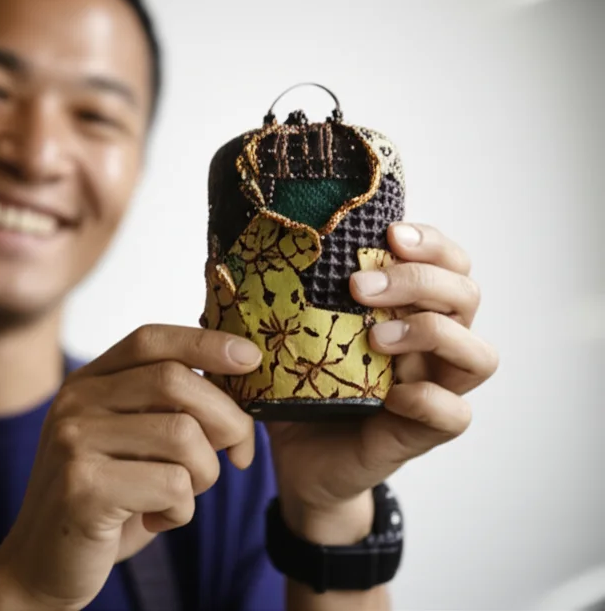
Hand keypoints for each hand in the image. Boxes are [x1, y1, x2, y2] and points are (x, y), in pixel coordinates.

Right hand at [0, 325, 260, 610]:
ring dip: (205, 474)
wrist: (42, 565)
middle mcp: (75, 402)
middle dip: (228, 418)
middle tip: (239, 454)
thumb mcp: (131, 442)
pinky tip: (158, 522)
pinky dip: (182, 511)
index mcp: (87, 383)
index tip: (250, 357)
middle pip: (175, 380)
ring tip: (181, 496)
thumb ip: (165, 407)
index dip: (205, 342)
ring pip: (182, 435)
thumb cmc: (104, 502)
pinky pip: (172, 485)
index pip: (150, 339)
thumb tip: (237, 377)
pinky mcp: (83, 488)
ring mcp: (74, 442)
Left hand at [266, 222, 498, 542]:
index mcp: (406, 310)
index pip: (446, 262)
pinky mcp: (423, 433)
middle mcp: (432, 345)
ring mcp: (434, 388)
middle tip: (360, 287)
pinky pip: (455, 414)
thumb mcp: (283, 336)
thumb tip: (216, 257)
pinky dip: (430, 400)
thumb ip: (269, 299)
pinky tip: (393, 394)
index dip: (430, 242)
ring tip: (376, 337)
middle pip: (466, 294)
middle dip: (420, 280)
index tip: (388, 233)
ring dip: (432, 333)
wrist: (298, 461)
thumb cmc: (296, 390)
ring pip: (478, 353)